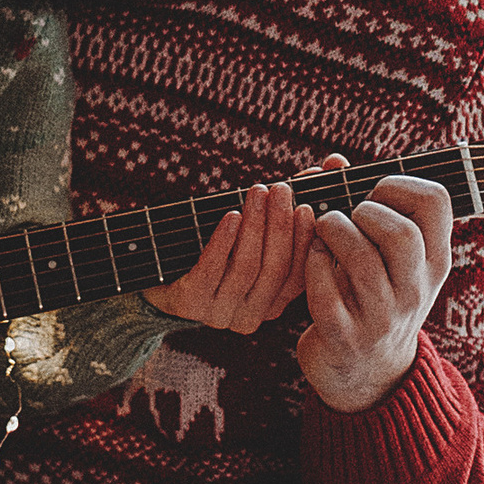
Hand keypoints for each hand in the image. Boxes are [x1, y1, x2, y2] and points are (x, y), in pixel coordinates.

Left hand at [144, 181, 313, 334]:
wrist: (159, 272)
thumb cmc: (215, 246)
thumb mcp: (252, 232)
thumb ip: (288, 206)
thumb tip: (324, 166)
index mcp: (271, 305)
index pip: (297, 276)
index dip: (303, 242)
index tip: (306, 208)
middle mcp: (250, 317)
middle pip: (274, 269)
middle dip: (280, 225)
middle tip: (281, 189)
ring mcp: (219, 314)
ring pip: (247, 267)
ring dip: (255, 225)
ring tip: (257, 192)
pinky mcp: (190, 303)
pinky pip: (212, 270)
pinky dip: (224, 240)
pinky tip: (231, 215)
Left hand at [295, 170, 453, 414]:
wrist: (368, 374)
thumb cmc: (374, 294)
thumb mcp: (387, 256)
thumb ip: (364, 205)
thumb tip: (331, 161)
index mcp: (434, 261)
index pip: (436, 202)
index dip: (399, 184)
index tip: (375, 195)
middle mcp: (415, 290)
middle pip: (401, 233)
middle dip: (364, 212)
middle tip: (349, 218)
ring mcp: (382, 317)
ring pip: (360, 258)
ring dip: (331, 231)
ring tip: (323, 232)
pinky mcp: (345, 337)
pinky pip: (324, 292)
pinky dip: (311, 265)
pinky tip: (312, 260)